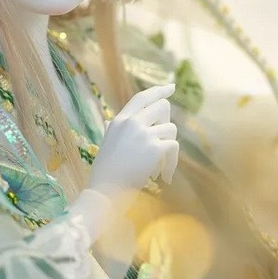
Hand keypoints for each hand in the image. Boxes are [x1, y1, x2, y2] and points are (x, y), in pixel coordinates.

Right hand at [91, 83, 177, 198]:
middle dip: (166, 123)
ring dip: (168, 148)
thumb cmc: (104, 172)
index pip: (142, 97)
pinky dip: (172, 163)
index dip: (158, 91)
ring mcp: (143, 133)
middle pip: (162, 107)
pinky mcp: (155, 148)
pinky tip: (164, 177)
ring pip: (171, 129)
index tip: (171, 87)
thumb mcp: (106, 144)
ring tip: (158, 167)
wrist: (105, 191)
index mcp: (119, 120)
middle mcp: (131, 122)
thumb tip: (109, 122)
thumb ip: (112, 130)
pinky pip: (173, 147)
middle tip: (163, 142)